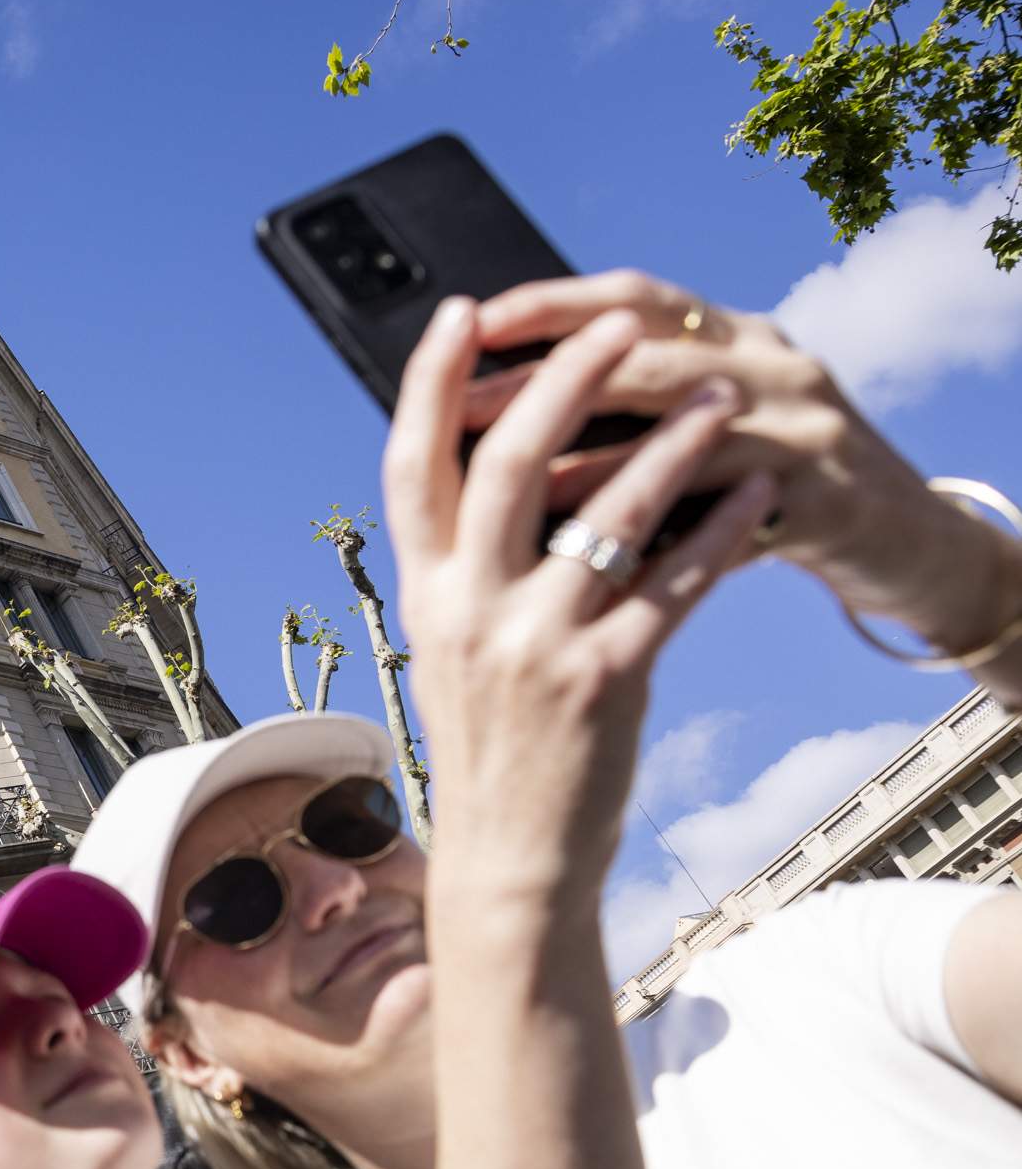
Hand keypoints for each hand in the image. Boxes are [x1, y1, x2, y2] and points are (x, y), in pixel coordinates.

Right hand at [386, 297, 780, 900]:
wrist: (509, 855)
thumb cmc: (496, 743)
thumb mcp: (457, 646)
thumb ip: (471, 564)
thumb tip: (512, 467)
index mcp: (424, 594)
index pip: (411, 466)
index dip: (431, 382)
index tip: (461, 314)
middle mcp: (466, 611)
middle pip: (506, 465)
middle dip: (564, 381)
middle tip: (616, 326)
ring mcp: (531, 646)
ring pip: (603, 514)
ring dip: (670, 442)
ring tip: (719, 395)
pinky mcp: (600, 680)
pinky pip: (671, 584)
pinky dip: (720, 532)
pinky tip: (756, 494)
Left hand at [469, 271, 1021, 653]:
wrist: (903, 541)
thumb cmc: (766, 486)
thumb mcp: (703, 426)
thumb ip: (626, 409)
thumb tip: (491, 412)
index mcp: (732, 333)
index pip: (630, 297)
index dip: (550, 304)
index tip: (470, 322)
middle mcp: (771, 359)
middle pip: (647, 352)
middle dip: (548, 382)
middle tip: (468, 408)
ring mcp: (805, 423)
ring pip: (685, 427)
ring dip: (592, 457)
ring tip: (513, 486)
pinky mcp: (827, 494)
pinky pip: (729, 507)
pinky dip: (661, 525)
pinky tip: (598, 546)